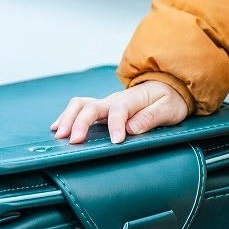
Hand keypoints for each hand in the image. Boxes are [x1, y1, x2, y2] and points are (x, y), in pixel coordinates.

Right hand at [51, 80, 187, 143]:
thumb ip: (152, 117)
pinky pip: (81, 109)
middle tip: (74, 141)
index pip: (120, 110)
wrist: (169, 87)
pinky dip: (67, 117)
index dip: (116, 125)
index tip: (116, 141)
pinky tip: (58, 128)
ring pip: (81, 105)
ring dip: (68, 118)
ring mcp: (107, 103)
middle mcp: (115, 99)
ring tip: (60, 135)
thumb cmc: (170, 100)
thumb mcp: (169, 109)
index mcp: (133, 99)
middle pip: (91, 106)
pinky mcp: (103, 109)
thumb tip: (132, 127)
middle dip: (80, 123)